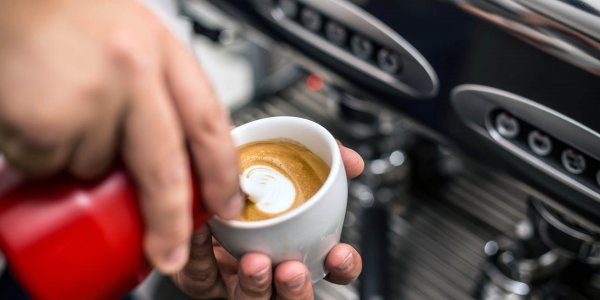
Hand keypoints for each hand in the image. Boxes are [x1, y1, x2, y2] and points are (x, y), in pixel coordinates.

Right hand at [0, 0, 242, 272]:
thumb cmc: (73, 15)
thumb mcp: (137, 42)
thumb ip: (160, 92)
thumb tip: (178, 154)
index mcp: (163, 52)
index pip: (210, 123)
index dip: (224, 173)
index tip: (228, 205)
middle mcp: (134, 72)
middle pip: (165, 166)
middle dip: (170, 219)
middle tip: (170, 250)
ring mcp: (91, 97)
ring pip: (97, 167)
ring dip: (82, 162)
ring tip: (66, 112)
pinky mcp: (47, 119)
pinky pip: (49, 164)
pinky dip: (41, 156)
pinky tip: (38, 115)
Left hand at [172, 143, 363, 298]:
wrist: (205, 177)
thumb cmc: (252, 180)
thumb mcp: (289, 162)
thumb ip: (323, 162)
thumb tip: (350, 161)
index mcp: (299, 249)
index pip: (330, 268)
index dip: (342, 266)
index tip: (339, 252)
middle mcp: (271, 270)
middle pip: (291, 296)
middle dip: (295, 288)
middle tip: (292, 269)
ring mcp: (236, 279)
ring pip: (251, 299)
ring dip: (256, 285)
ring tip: (255, 262)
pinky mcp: (201, 276)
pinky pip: (200, 276)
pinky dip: (201, 254)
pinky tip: (202, 230)